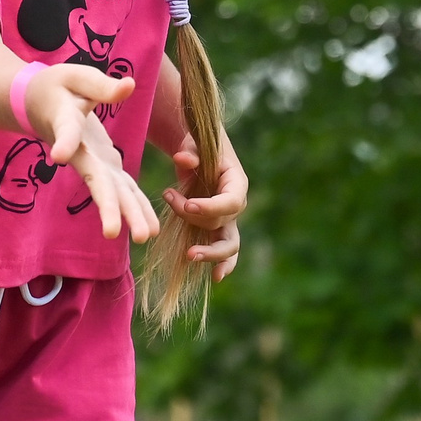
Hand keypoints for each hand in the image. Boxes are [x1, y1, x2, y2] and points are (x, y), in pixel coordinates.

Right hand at [24, 66, 159, 242]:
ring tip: (144, 237)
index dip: (65, 142)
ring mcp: (92, 163)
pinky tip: (151, 229)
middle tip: (113, 233)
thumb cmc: (58, 87)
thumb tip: (130, 86)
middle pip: (93, 179)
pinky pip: (123, 189)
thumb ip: (101, 86)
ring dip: (127, 214)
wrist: (41, 104)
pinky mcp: (104, 167)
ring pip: (111, 191)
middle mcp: (79, 152)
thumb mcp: (76, 77)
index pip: (66, 133)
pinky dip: (136, 207)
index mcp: (66, 123)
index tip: (59, 155)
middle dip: (106, 205)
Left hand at [165, 132, 248, 277]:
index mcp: (237, 182)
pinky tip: (215, 278)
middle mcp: (236, 203)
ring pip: (228, 243)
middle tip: (183, 225)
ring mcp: (228, 219)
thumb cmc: (199, 145)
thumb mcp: (194, 142)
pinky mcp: (217, 228)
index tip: (188, 205)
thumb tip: (183, 159)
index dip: (211, 206)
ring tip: (190, 257)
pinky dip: (222, 264)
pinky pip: (224, 249)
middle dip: (201, 224)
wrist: (199, 153)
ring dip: (211, 253)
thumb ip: (190, 151)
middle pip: (223, 222)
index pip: (230, 201)